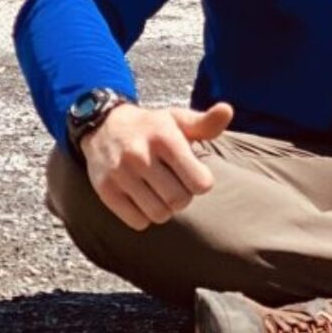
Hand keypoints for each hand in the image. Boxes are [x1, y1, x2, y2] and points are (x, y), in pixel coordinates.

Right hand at [81, 101, 232, 230]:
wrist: (103, 126)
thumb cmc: (152, 127)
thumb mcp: (178, 119)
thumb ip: (206, 122)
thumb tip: (227, 110)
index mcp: (165, 137)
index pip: (199, 182)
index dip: (202, 183)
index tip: (195, 175)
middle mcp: (141, 154)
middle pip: (179, 200)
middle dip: (183, 197)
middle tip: (176, 184)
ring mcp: (121, 173)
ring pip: (158, 214)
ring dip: (165, 208)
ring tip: (160, 191)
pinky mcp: (105, 190)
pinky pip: (137, 222)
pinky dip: (145, 216)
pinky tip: (143, 198)